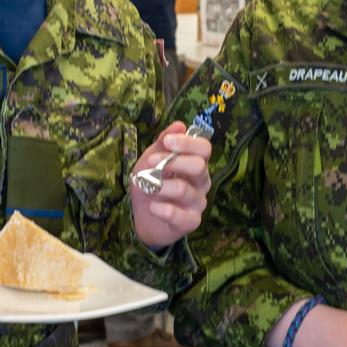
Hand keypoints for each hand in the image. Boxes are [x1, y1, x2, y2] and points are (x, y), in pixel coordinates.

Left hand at [129, 123, 210, 247]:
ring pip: (184, 189)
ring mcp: (198, 203)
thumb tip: (179, 124)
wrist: (142, 217)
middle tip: (151, 164)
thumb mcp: (151, 159)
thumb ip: (163, 143)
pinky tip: (152, 207)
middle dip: (172, 162)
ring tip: (146, 186)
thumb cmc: (151, 183)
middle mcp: (201, 182)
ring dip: (160, 185)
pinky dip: (161, 209)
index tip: (167, 142)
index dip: (187, 143)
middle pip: (199, 166)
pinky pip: (179, 215)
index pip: (204, 149)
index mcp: (196, 163)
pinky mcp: (190, 222)